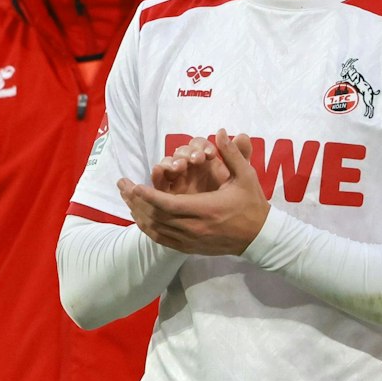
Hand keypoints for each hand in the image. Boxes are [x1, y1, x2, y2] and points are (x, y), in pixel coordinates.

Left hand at [119, 130, 269, 253]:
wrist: (259, 237)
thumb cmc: (252, 205)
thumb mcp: (246, 176)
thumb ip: (232, 154)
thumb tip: (220, 132)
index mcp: (205, 209)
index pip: (168, 204)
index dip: (148, 195)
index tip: (133, 185)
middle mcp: (194, 228)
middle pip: (156, 217)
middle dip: (135, 201)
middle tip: (122, 185)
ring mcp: (191, 240)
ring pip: (156, 230)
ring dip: (138, 214)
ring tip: (126, 199)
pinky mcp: (190, 248)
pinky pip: (162, 240)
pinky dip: (148, 229)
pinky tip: (140, 218)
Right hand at [151, 134, 243, 195]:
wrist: (225, 221)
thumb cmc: (232, 196)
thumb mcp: (240, 176)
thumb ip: (240, 157)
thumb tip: (243, 136)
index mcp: (206, 161)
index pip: (198, 146)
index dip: (201, 146)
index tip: (210, 153)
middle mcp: (190, 167)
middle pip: (181, 153)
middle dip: (186, 153)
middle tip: (196, 159)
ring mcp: (177, 179)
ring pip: (168, 164)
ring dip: (171, 162)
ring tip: (179, 166)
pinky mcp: (167, 192)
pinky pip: (159, 181)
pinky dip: (157, 174)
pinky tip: (159, 170)